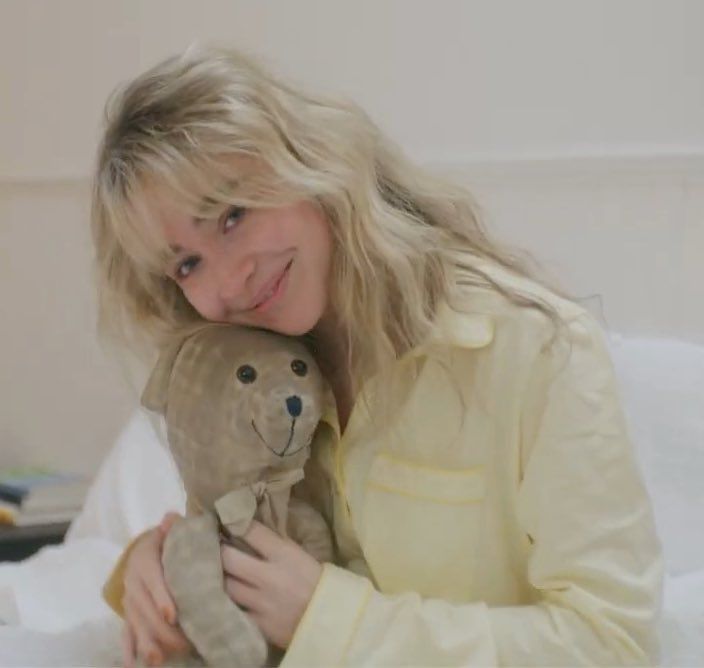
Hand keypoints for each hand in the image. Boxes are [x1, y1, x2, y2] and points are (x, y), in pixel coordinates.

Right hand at [121, 512, 190, 666]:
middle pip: (145, 609)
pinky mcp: (128, 614)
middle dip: (163, 629)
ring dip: (148, 643)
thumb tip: (172, 518)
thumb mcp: (169, 532)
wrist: (142, 550)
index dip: (161, 598)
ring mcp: (129, 601)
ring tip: (162, 658)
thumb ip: (174, 527)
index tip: (172, 615)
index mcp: (145, 561)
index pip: (153, 580)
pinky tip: (134, 665)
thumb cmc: (164, 542)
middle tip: (184, 642)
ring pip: (136, 625)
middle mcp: (133, 583)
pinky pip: (126, 634)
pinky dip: (129, 650)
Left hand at [221, 521, 322, 648]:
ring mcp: (261, 602)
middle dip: (218, 551)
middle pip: (229, 559)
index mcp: (283, 554)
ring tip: (211, 573)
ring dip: (219, 578)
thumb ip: (275, 545)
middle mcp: (268, 576)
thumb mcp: (299, 555)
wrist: (330, 619)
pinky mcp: (257, 624)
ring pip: (226, 586)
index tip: (225, 522)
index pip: (251, 531)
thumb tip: (248, 532)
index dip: (235, 523)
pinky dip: (227, 604)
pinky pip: (233, 611)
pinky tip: (221, 599)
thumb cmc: (316, 582)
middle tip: (211, 548)